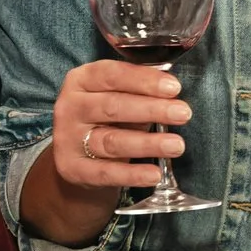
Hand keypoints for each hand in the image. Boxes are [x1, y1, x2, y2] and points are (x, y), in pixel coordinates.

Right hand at [50, 60, 190, 193]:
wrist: (77, 156)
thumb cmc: (107, 118)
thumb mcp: (118, 97)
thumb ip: (139, 93)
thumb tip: (173, 95)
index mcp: (81, 80)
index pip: (112, 75)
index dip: (144, 81)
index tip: (174, 88)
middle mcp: (70, 107)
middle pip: (113, 106)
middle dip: (152, 109)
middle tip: (183, 114)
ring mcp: (67, 139)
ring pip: (112, 141)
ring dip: (147, 144)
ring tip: (176, 145)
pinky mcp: (72, 168)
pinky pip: (105, 172)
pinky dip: (132, 174)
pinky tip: (154, 174)